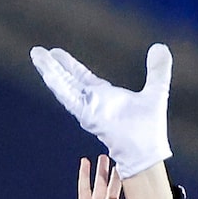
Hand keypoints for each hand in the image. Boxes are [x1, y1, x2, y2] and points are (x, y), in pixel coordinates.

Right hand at [31, 42, 172, 176]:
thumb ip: (158, 71)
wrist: (147, 151)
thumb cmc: (150, 130)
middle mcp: (93, 103)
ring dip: (50, 71)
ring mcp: (88, 109)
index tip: (56, 53)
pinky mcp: (87, 116)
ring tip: (36, 55)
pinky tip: (47, 72)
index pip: (82, 77)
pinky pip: (69, 98)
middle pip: (68, 80)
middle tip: (37, 52)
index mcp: (105, 97)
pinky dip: (59, 85)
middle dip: (53, 66)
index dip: (69, 65)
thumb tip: (161, 47)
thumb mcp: (156, 91)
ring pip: (64, 87)